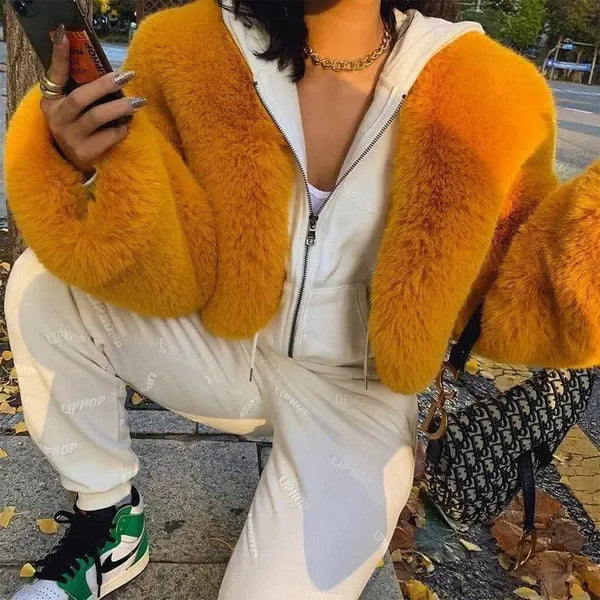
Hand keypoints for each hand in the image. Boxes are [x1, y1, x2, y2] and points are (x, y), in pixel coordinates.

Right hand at [40, 25, 146, 176]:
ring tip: (138, 102)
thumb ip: (86, 94)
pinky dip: (121, 130)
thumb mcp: (75, 111)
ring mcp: (69, 138)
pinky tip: (128, 126)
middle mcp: (57, 119)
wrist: (75, 166)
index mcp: (52, 102)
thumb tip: (114, 75)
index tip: (65, 36)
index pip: (54, 75)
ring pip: (97, 117)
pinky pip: (108, 137)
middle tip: (127, 76)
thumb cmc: (80, 130)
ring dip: (120, 108)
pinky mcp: (84, 154)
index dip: (59, 57)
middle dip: (105, 85)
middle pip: (81, 98)